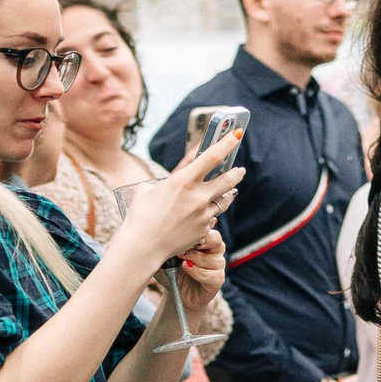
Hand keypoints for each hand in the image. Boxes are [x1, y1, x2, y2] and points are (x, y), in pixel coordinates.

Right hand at [116, 129, 242, 271]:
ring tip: (228, 190)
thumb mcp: (148, 190)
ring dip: (226, 193)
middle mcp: (198, 196)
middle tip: (239, 169)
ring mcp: (204, 213)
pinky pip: (212, 217)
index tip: (237, 135)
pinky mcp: (206, 228)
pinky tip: (202, 214)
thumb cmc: (140, 216)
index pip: (212, 157)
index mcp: (183, 181)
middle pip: (228, 179)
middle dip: (236, 172)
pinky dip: (209, 213)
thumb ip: (167, 183)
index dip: (227, 143)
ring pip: (224, 200)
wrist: (143, 246)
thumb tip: (176, 182)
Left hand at [172, 229, 225, 314]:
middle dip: (201, 241)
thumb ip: (168, 244)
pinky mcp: (218, 279)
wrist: (176, 293)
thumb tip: (161, 232)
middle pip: (216, 239)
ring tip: (180, 259)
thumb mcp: (165, 255)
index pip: (208, 227)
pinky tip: (185, 268)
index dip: (197, 228)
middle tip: (184, 245)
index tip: (182, 230)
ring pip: (211, 258)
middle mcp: (214, 250)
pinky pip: (210, 274)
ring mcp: (218, 265)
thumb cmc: (170, 270)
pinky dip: (196, 271)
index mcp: (204, 240)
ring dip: (194, 258)